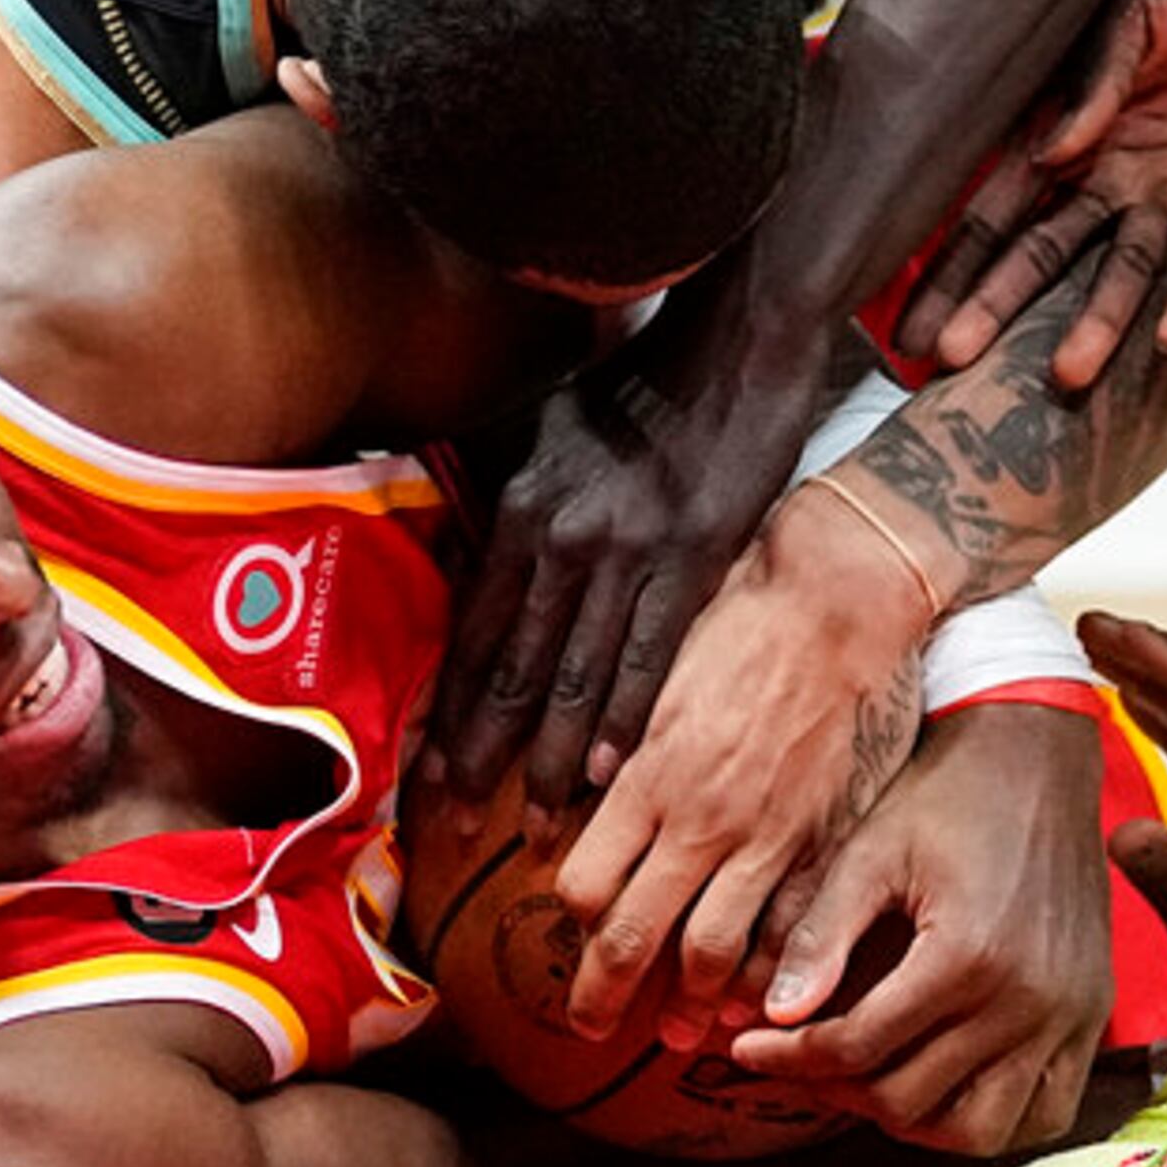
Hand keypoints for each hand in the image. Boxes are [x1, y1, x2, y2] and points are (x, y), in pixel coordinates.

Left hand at [432, 309, 830, 815]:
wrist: (738, 338)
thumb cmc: (649, 379)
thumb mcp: (559, 426)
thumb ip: (527, 496)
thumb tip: (494, 546)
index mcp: (523, 506)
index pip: (472, 630)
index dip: (450, 707)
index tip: (428, 771)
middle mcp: (560, 533)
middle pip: (510, 666)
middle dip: (482, 754)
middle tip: (459, 823)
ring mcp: (627, 548)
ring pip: (575, 674)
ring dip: (553, 760)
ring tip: (540, 827)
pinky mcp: (694, 555)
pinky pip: (650, 654)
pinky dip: (626, 720)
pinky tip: (612, 773)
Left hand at [549, 485, 930, 1040]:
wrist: (842, 598)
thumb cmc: (743, 617)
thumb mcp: (658, 671)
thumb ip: (623, 739)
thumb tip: (586, 782)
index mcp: (648, 774)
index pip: (586, 882)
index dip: (573, 917)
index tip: (573, 928)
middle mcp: (700, 818)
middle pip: (633, 935)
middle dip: (602, 994)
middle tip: (586, 1027)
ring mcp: (766, 836)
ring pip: (711, 950)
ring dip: (686, 1005)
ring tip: (675, 1037)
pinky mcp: (825, 839)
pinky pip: (789, 932)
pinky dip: (767, 978)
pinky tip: (758, 1002)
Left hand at [722, 700, 1113, 1154]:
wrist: (1038, 754)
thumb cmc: (946, 792)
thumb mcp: (869, 851)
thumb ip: (820, 937)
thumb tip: (771, 1018)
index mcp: (965, 956)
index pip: (856, 1048)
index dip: (787, 1058)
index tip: (744, 1048)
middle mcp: (1026, 1001)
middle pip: (909, 1099)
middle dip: (836, 1087)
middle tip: (798, 1059)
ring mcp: (1068, 1017)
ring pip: (979, 1131)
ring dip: (914, 1118)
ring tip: (869, 1079)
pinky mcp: (1092, 1017)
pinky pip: (1046, 1113)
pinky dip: (993, 1120)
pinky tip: (945, 1086)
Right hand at [896, 0, 1166, 386]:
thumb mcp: (1132, 12)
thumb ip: (1094, 80)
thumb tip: (1047, 155)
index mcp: (1065, 129)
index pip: (994, 208)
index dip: (953, 263)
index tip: (910, 320)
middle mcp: (1107, 173)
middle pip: (1043, 253)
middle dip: (998, 305)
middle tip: (952, 363)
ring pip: (1123, 270)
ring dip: (1097, 321)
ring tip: (1068, 373)